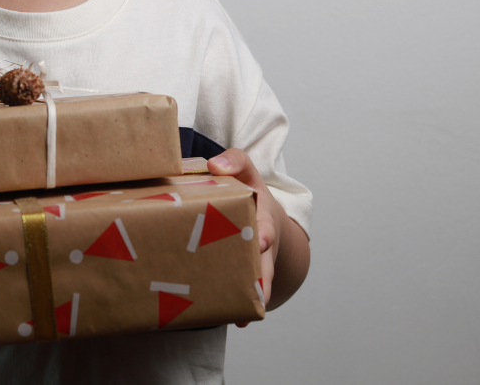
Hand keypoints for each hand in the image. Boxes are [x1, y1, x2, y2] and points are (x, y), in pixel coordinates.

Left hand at [207, 148, 283, 325]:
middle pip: (265, 263)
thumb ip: (235, 162)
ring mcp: (256, 262)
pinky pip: (245, 290)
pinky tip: (236, 318)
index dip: (262, 234)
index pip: (265, 225)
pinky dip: (242, 304)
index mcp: (262, 217)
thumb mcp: (247, 171)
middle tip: (257, 292)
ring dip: (252, 296)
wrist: (264, 215)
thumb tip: (214, 165)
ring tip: (245, 314)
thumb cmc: (250, 192)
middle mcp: (263, 244)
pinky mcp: (246, 273)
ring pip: (258, 282)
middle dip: (261, 276)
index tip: (260, 241)